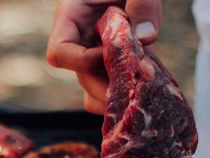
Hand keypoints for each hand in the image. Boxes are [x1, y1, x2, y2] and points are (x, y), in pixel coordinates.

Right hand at [46, 0, 161, 113]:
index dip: (83, 62)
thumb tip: (146, 37)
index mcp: (72, 15)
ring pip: (93, 88)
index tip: (113, 55)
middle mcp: (80, 38)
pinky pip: (110, 86)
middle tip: (138, 91)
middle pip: (81, 76)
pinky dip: (127, 93)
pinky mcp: (112, 59)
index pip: (60, 53)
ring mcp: (94, 51)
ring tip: (143, 96)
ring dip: (116, 97)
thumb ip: (143, 2)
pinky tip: (149, 88)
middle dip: (108, 87)